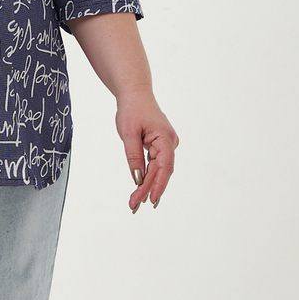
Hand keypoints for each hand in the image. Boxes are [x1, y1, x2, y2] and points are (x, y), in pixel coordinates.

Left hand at [115, 90, 178, 211]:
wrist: (135, 93)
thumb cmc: (132, 109)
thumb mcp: (128, 133)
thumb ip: (133, 156)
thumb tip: (137, 178)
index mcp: (165, 138)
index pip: (164, 167)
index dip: (158, 185)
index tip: (150, 200)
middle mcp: (170, 143)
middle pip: (160, 171)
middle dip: (148, 189)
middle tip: (134, 205)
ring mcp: (166, 145)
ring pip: (157, 170)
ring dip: (146, 185)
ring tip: (135, 202)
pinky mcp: (159, 146)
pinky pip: (154, 164)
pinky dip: (146, 176)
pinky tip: (139, 189)